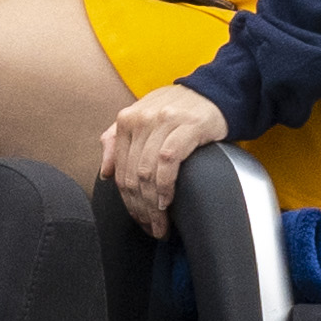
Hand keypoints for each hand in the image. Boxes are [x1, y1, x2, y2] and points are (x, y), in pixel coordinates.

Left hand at [95, 75, 231, 229]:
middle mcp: (141, 119)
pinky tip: (168, 201)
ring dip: (152, 204)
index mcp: (126, 120)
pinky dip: (166, 186)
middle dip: (140, 207)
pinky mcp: (188, 126)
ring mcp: (164, 121)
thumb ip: (118, 141)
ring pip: (147, 172)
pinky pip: (168, 162)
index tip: (137, 219)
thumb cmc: (178, 109)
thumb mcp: (143, 119)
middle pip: (132, 174)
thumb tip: (105, 172)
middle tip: (150, 227)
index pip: (119, 169)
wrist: (215, 92)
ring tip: (160, 223)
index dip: (126, 200)